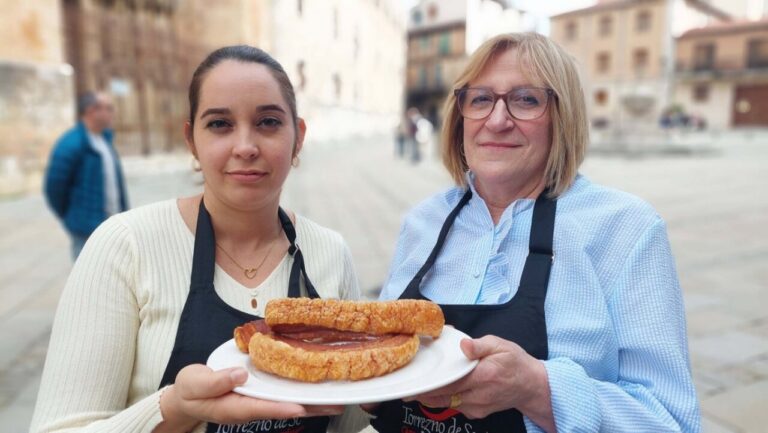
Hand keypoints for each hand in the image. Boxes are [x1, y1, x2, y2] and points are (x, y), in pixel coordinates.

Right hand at [156, 364, 342, 430]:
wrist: (187, 397)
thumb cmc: (190, 391)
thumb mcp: (195, 384)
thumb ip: (216, 381)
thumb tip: (241, 373)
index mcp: (235, 407)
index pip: (264, 408)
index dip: (284, 407)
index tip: (302, 406)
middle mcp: (252, 406)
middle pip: (285, 407)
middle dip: (311, 406)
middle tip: (337, 403)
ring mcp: (258, 400)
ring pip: (288, 401)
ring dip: (312, 399)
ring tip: (338, 397)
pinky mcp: (260, 392)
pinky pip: (283, 392)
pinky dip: (300, 387)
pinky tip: (317, 384)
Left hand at [403, 336, 554, 431]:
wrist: (531, 386)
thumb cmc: (515, 363)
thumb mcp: (500, 346)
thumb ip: (480, 345)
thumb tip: (463, 345)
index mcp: (483, 376)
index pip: (450, 382)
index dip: (430, 385)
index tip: (413, 384)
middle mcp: (479, 395)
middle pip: (443, 398)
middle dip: (423, 394)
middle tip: (406, 390)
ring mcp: (478, 407)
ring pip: (447, 405)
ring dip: (432, 398)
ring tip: (416, 389)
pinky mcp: (477, 413)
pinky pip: (455, 407)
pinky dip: (445, 399)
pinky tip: (438, 390)